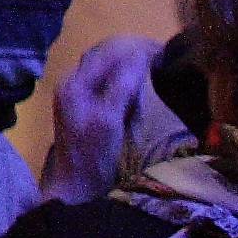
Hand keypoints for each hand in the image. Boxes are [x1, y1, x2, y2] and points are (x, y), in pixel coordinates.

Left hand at [42, 34, 163, 204]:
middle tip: (164, 57)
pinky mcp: (87, 109)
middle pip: (106, 57)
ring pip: (107, 69)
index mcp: (74, 83)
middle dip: (134, 54)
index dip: (136, 49)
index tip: (164, 51)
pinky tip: (140, 87)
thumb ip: (121, 85)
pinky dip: (125, 80)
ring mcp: (78, 96)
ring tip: (156, 67)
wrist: (78, 188)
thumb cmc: (93, 154)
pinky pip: (108, 84)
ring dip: (130, 65)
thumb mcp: (109, 118)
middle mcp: (73, 84)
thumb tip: (140, 55)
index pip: (108, 52)